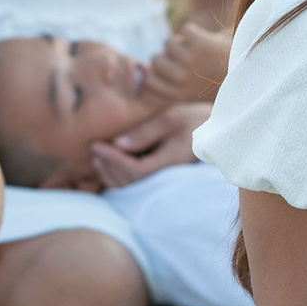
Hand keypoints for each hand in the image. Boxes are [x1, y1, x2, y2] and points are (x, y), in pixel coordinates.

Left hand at [89, 102, 208, 188]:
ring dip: (110, 175)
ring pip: (132, 187)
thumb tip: (118, 143)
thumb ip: (144, 132)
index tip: (97, 145)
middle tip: (93, 149)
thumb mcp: (170, 118)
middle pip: (131, 182)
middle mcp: (167, 177)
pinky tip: (107, 165)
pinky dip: (118, 178)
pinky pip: (136, 184)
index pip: (136, 170)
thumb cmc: (192, 119)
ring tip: (96, 158)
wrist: (213, 130)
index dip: (114, 160)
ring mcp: (163, 180)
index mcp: (171, 162)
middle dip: (109, 166)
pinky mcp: (159, 178)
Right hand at [144, 23, 229, 105]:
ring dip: (182, 43)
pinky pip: (184, 29)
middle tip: (188, 60)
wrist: (250, 72)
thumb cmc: (218, 81)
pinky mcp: (199, 44)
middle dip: (168, 56)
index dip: (156, 72)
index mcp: (177, 95)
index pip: (148, 81)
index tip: (170, 70)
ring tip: (198, 51)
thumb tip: (142, 75)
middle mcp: (180, 80)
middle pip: (155, 60)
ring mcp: (189, 62)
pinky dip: (194, 31)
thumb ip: (169, 88)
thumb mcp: (192, 94)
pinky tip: (206, 41)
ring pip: (169, 43)